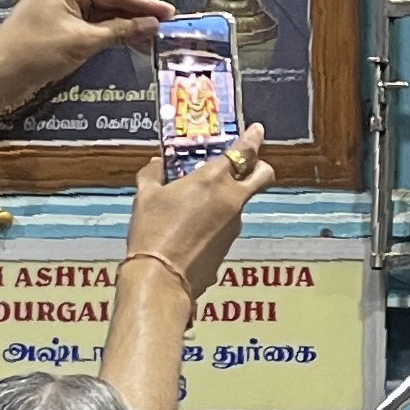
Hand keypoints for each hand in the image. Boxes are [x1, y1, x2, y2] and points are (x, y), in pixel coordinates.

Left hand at [0, 0, 169, 111]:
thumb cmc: (37, 51)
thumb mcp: (83, 41)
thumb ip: (120, 31)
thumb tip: (152, 25)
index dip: (144, 4)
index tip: (170, 11)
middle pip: (109, 1)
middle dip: (136, 15)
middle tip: (167, 25)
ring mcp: (61, 4)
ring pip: (102, 14)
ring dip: (125, 27)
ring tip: (154, 37)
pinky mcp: (59, 22)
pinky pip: (90, 25)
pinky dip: (109, 34)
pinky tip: (131, 41)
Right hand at [124, 128, 272, 299]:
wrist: (161, 278)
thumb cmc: (152, 233)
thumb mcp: (145, 196)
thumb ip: (153, 174)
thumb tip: (156, 165)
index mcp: (213, 179)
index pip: (244, 150)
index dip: (253, 138)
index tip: (257, 130)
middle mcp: (231, 199)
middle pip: (263, 175)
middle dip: (260, 166)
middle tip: (248, 164)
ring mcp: (234, 224)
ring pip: (242, 202)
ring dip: (229, 198)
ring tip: (197, 205)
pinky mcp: (229, 246)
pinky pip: (227, 226)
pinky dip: (217, 222)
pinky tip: (192, 229)